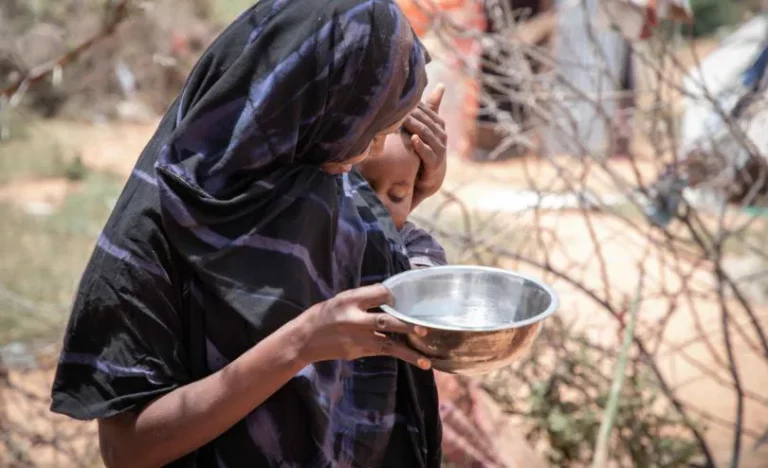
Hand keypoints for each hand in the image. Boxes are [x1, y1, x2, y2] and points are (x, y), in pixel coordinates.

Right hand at [295, 284, 431, 368]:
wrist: (304, 339)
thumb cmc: (325, 315)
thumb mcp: (342, 299)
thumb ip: (365, 297)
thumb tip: (391, 296)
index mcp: (350, 300)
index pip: (378, 294)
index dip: (394, 296)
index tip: (407, 298)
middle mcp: (354, 319)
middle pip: (384, 321)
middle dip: (405, 325)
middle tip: (424, 329)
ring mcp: (357, 339)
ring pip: (387, 344)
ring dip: (408, 353)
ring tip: (426, 361)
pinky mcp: (357, 353)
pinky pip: (381, 351)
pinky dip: (396, 353)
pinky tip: (413, 359)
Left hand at [404, 84, 446, 208]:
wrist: (430, 175)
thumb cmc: (427, 147)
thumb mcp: (428, 126)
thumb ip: (432, 106)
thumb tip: (441, 84)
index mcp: (439, 125)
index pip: (427, 110)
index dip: (415, 104)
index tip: (401, 97)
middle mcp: (441, 135)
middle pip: (425, 121)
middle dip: (413, 113)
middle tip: (398, 106)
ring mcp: (439, 149)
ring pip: (426, 134)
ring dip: (414, 126)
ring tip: (403, 119)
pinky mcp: (434, 163)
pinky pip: (427, 153)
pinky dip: (420, 146)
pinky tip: (413, 139)